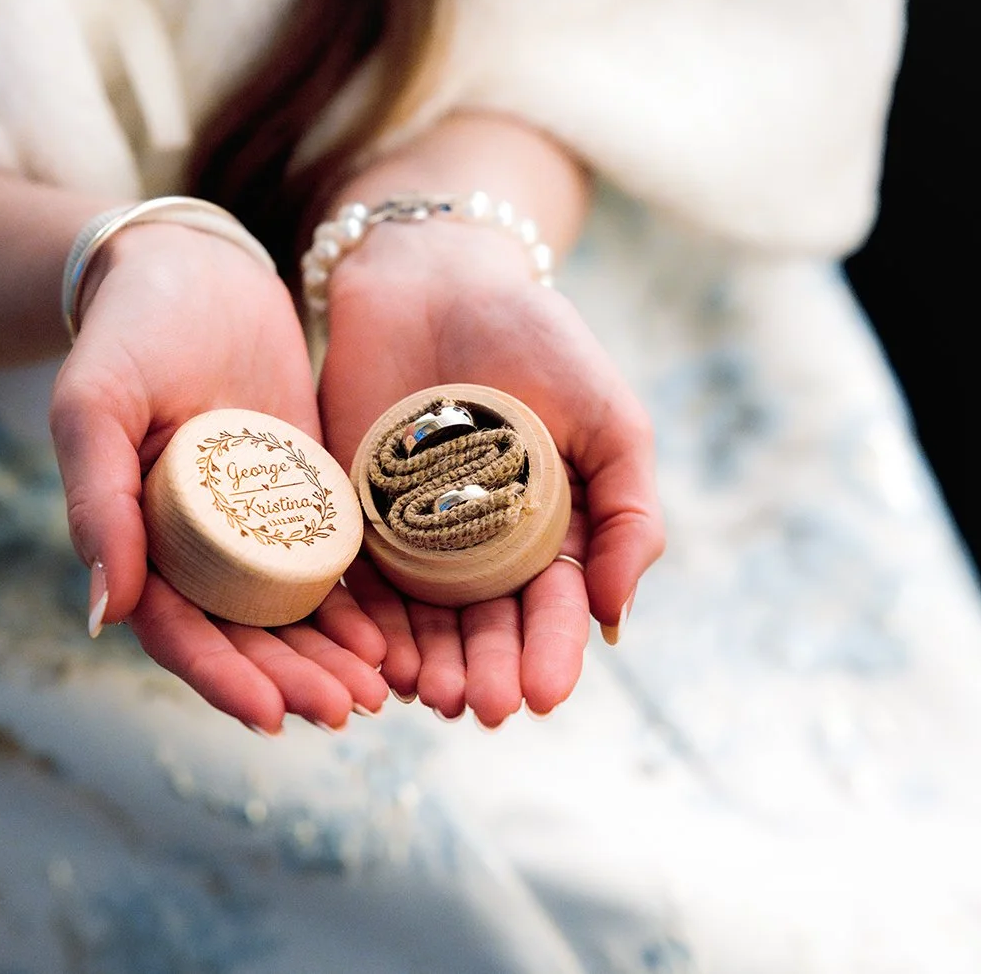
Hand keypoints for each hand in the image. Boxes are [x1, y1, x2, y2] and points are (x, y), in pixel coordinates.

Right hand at [50, 222, 387, 732]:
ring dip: (331, 658)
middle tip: (347, 710)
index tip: (270, 716)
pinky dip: (360, 606)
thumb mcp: (97, 405)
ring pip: (294, 613)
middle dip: (294, 680)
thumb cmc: (129, 332)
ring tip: (381, 690)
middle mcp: (197, 547)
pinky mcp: (306, 496)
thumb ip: (96, 502)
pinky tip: (396, 636)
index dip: (222, 678)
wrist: (195, 269)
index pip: (178, 631)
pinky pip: (333, 564)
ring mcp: (256, 526)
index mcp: (139, 539)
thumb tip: (105, 615)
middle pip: (246, 636)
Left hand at [318, 220, 664, 726]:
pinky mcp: (352, 514)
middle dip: (487, 671)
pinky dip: (366, 624)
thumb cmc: (535, 338)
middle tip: (483, 707)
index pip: (552, 609)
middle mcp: (482, 550)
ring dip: (429, 664)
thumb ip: (628, 513)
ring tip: (431, 696)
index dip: (550, 654)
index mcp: (550, 533)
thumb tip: (616, 619)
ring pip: (423, 620)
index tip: (543, 695)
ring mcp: (414, 536)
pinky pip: (358, 581)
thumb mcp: (609, 418)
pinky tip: (375, 658)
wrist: (435, 274)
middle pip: (486, 628)